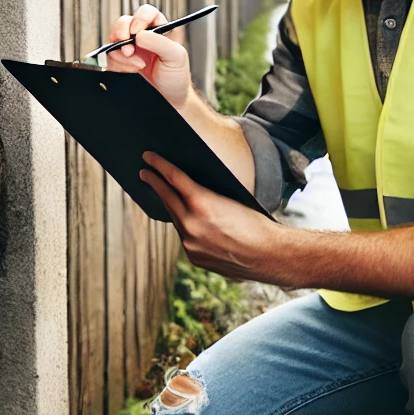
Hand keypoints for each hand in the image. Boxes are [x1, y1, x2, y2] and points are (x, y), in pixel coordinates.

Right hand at [105, 5, 190, 109]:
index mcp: (158, 29)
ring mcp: (130, 48)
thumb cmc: (176, 75)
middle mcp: (142, 36)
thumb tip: (140, 34)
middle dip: (122, 34)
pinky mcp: (120, 61)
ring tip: (136, 66)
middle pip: (124, 22)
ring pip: (114, 39)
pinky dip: (117, 64)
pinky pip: (109, 57)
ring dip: (121, 54)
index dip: (140, 18)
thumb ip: (160, 42)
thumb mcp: (176, 57)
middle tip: (128, 50)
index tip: (137, 31)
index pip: (146, 13)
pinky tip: (130, 71)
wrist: (170, 97)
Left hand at [139, 152, 283, 281]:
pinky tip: (188, 221)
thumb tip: (189, 188)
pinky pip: (185, 237)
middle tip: (144, 173)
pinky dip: (186, 227)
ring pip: (175, 219)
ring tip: (166, 195)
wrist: (269, 254)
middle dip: (154, 183)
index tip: (148, 157)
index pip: (173, 178)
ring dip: (172, 207)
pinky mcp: (194, 257)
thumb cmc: (256, 222)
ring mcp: (190, 244)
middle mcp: (191, 224)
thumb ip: (206, 195)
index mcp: (202, 203)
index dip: (159, 165)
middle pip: (167, 198)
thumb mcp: (231, 198)